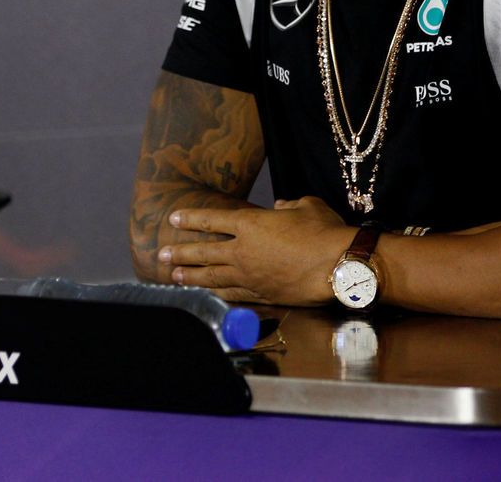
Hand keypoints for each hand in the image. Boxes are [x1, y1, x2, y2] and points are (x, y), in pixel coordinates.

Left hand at [158, 196, 355, 305]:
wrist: (340, 266)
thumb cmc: (324, 231)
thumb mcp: (306, 206)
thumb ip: (289, 205)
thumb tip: (282, 207)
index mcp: (251, 224)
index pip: (212, 220)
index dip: (191, 219)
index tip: (173, 220)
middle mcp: (244, 251)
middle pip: (204, 252)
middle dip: (180, 253)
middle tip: (160, 255)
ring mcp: (251, 276)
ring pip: (212, 276)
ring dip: (191, 276)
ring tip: (172, 276)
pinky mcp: (263, 295)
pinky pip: (233, 293)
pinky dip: (217, 293)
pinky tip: (207, 294)